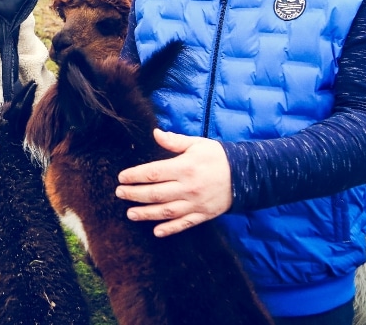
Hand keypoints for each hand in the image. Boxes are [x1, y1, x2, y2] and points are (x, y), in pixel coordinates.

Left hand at [115, 129, 232, 236]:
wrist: (246, 176)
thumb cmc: (218, 157)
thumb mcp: (197, 144)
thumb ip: (175, 141)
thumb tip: (155, 133)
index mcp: (185, 168)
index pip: (153, 173)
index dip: (135, 175)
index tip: (121, 177)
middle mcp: (188, 188)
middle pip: (155, 193)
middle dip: (134, 194)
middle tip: (119, 194)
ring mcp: (195, 203)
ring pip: (166, 211)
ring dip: (146, 214)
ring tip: (130, 214)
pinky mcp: (203, 215)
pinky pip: (184, 224)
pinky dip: (170, 229)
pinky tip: (156, 232)